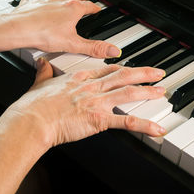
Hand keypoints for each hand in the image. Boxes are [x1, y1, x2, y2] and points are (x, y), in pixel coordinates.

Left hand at [0, 0, 120, 57]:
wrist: (19, 28)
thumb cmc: (43, 34)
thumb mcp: (72, 44)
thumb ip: (93, 47)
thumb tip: (111, 51)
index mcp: (72, 9)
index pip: (89, 7)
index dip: (95, 9)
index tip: (98, 9)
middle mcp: (60, 1)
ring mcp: (45, 0)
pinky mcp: (32, 2)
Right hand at [7, 59, 165, 147]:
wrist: (32, 119)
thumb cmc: (34, 105)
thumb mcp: (39, 83)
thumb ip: (43, 72)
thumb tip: (42, 63)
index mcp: (77, 79)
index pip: (104, 71)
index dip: (120, 68)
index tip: (129, 67)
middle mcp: (90, 87)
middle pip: (122, 76)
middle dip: (142, 74)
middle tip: (157, 72)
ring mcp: (96, 102)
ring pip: (128, 93)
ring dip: (148, 91)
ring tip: (161, 91)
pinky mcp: (98, 119)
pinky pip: (126, 122)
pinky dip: (144, 126)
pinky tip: (157, 129)